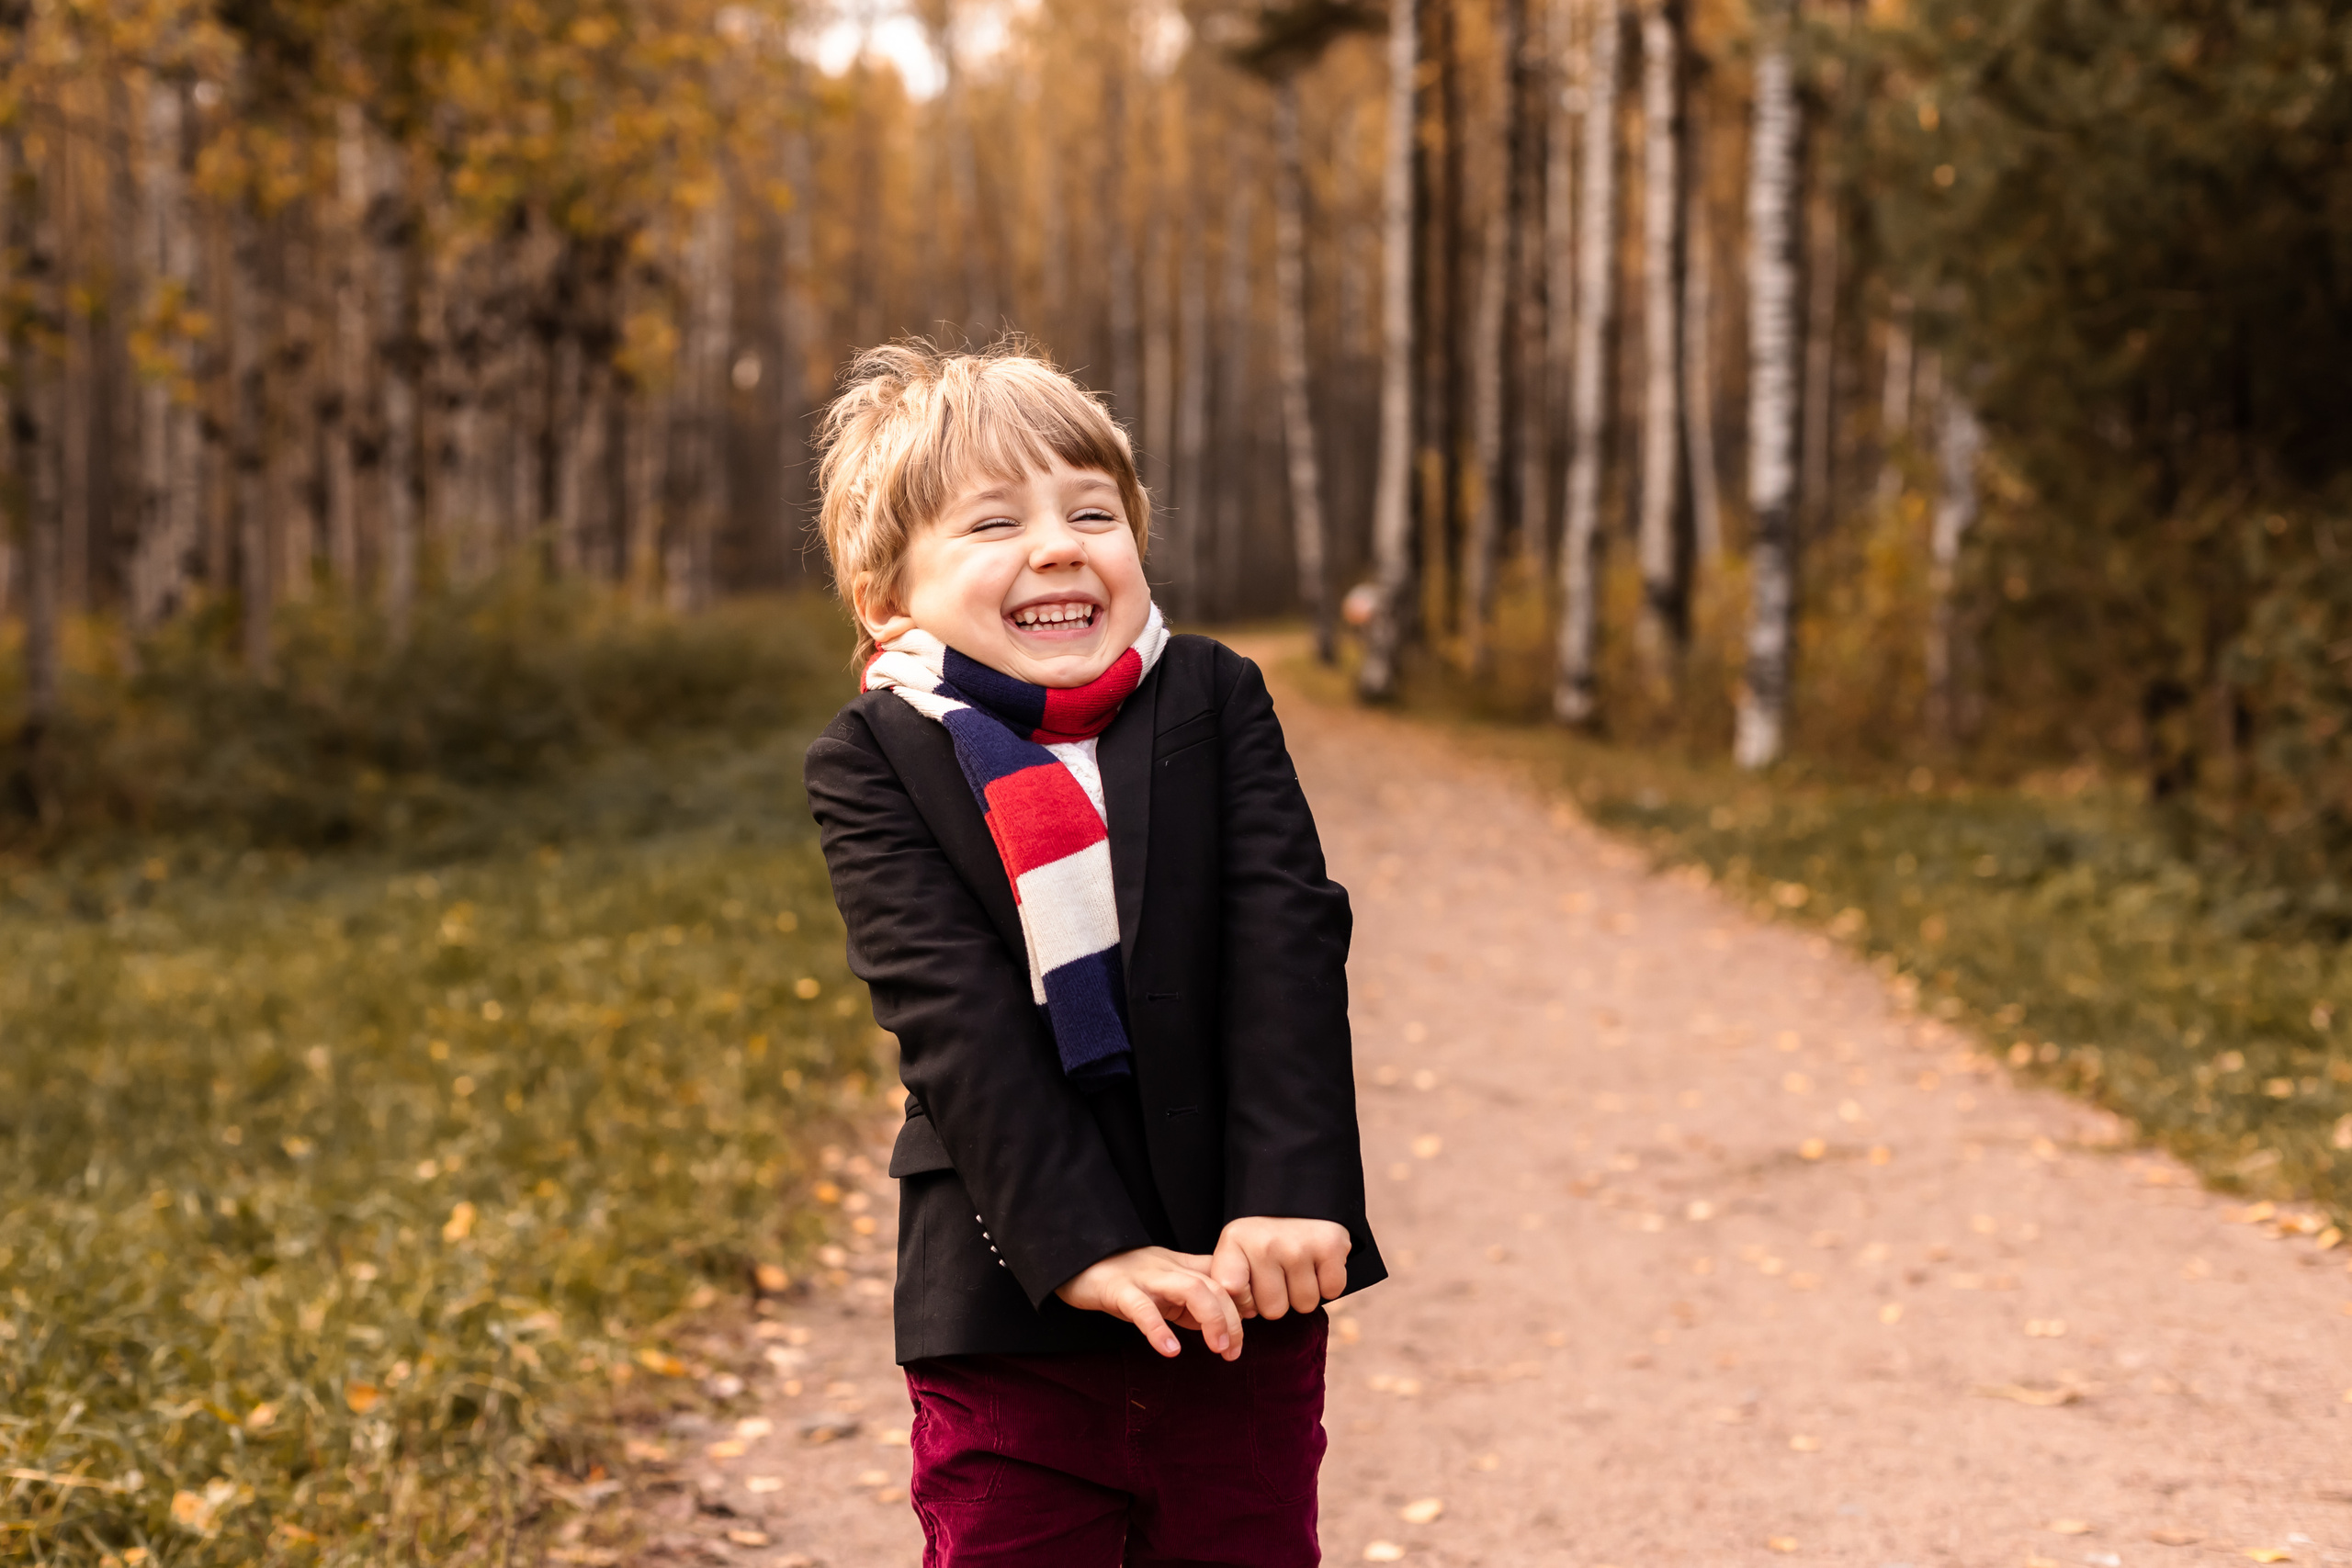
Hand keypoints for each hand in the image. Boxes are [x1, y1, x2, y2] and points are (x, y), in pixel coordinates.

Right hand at [1054, 1247, 1244, 1360]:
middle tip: (1234, 1351)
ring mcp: (1146, 1278)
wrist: (1076, 1261)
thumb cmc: (1123, 1279)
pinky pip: (1143, 1308)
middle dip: (1233, 1320)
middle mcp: (1170, 1268)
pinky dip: (1159, 1330)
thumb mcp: (1164, 1285)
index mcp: (1182, 1267)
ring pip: (1192, 1289)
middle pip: (1215, 1286)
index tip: (1247, 1329)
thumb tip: (1225, 1324)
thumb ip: (1193, 1300)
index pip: (1224, 1278)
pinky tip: (1170, 1350)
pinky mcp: (1119, 1290)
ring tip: (1218, 1349)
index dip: (1242, 1302)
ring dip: (1212, 1320)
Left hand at [1210, 1217, 1350, 1320]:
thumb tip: (1236, 1323)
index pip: (1232, 1293)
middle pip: (1273, 1310)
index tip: (1248, 1286)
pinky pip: (1331, 1292)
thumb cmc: (1265, 1237)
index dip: (1245, 1299)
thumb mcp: (1236, 1249)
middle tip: (1280, 1272)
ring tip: (1298, 1265)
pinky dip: (1328, 1282)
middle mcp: (1266, 1244)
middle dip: (1279, 1298)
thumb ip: (1229, 1284)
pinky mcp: (1331, 1247)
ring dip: (1304, 1291)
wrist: (1301, 1198)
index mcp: (1235, 1241)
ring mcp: (1299, 1246)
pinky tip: (1318, 1262)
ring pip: (1304, 1305)